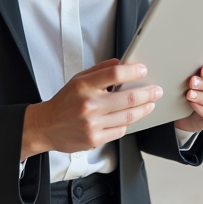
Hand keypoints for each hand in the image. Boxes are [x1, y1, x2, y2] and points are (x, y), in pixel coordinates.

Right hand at [21, 59, 160, 158]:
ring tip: (150, 103)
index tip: (143, 71)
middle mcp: (89, 105)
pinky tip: (132, 117)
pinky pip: (120, 130)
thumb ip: (100, 70)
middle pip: (127, 97)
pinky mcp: (95, 139)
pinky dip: (128, 123)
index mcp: (84, 86)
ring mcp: (92, 124)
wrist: (46, 126)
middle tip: (156, 90)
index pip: (114, 74)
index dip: (132, 71)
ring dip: (143, 109)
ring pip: (127, 116)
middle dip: (146, 93)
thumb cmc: (64, 102)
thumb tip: (120, 64)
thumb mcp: (78, 79)